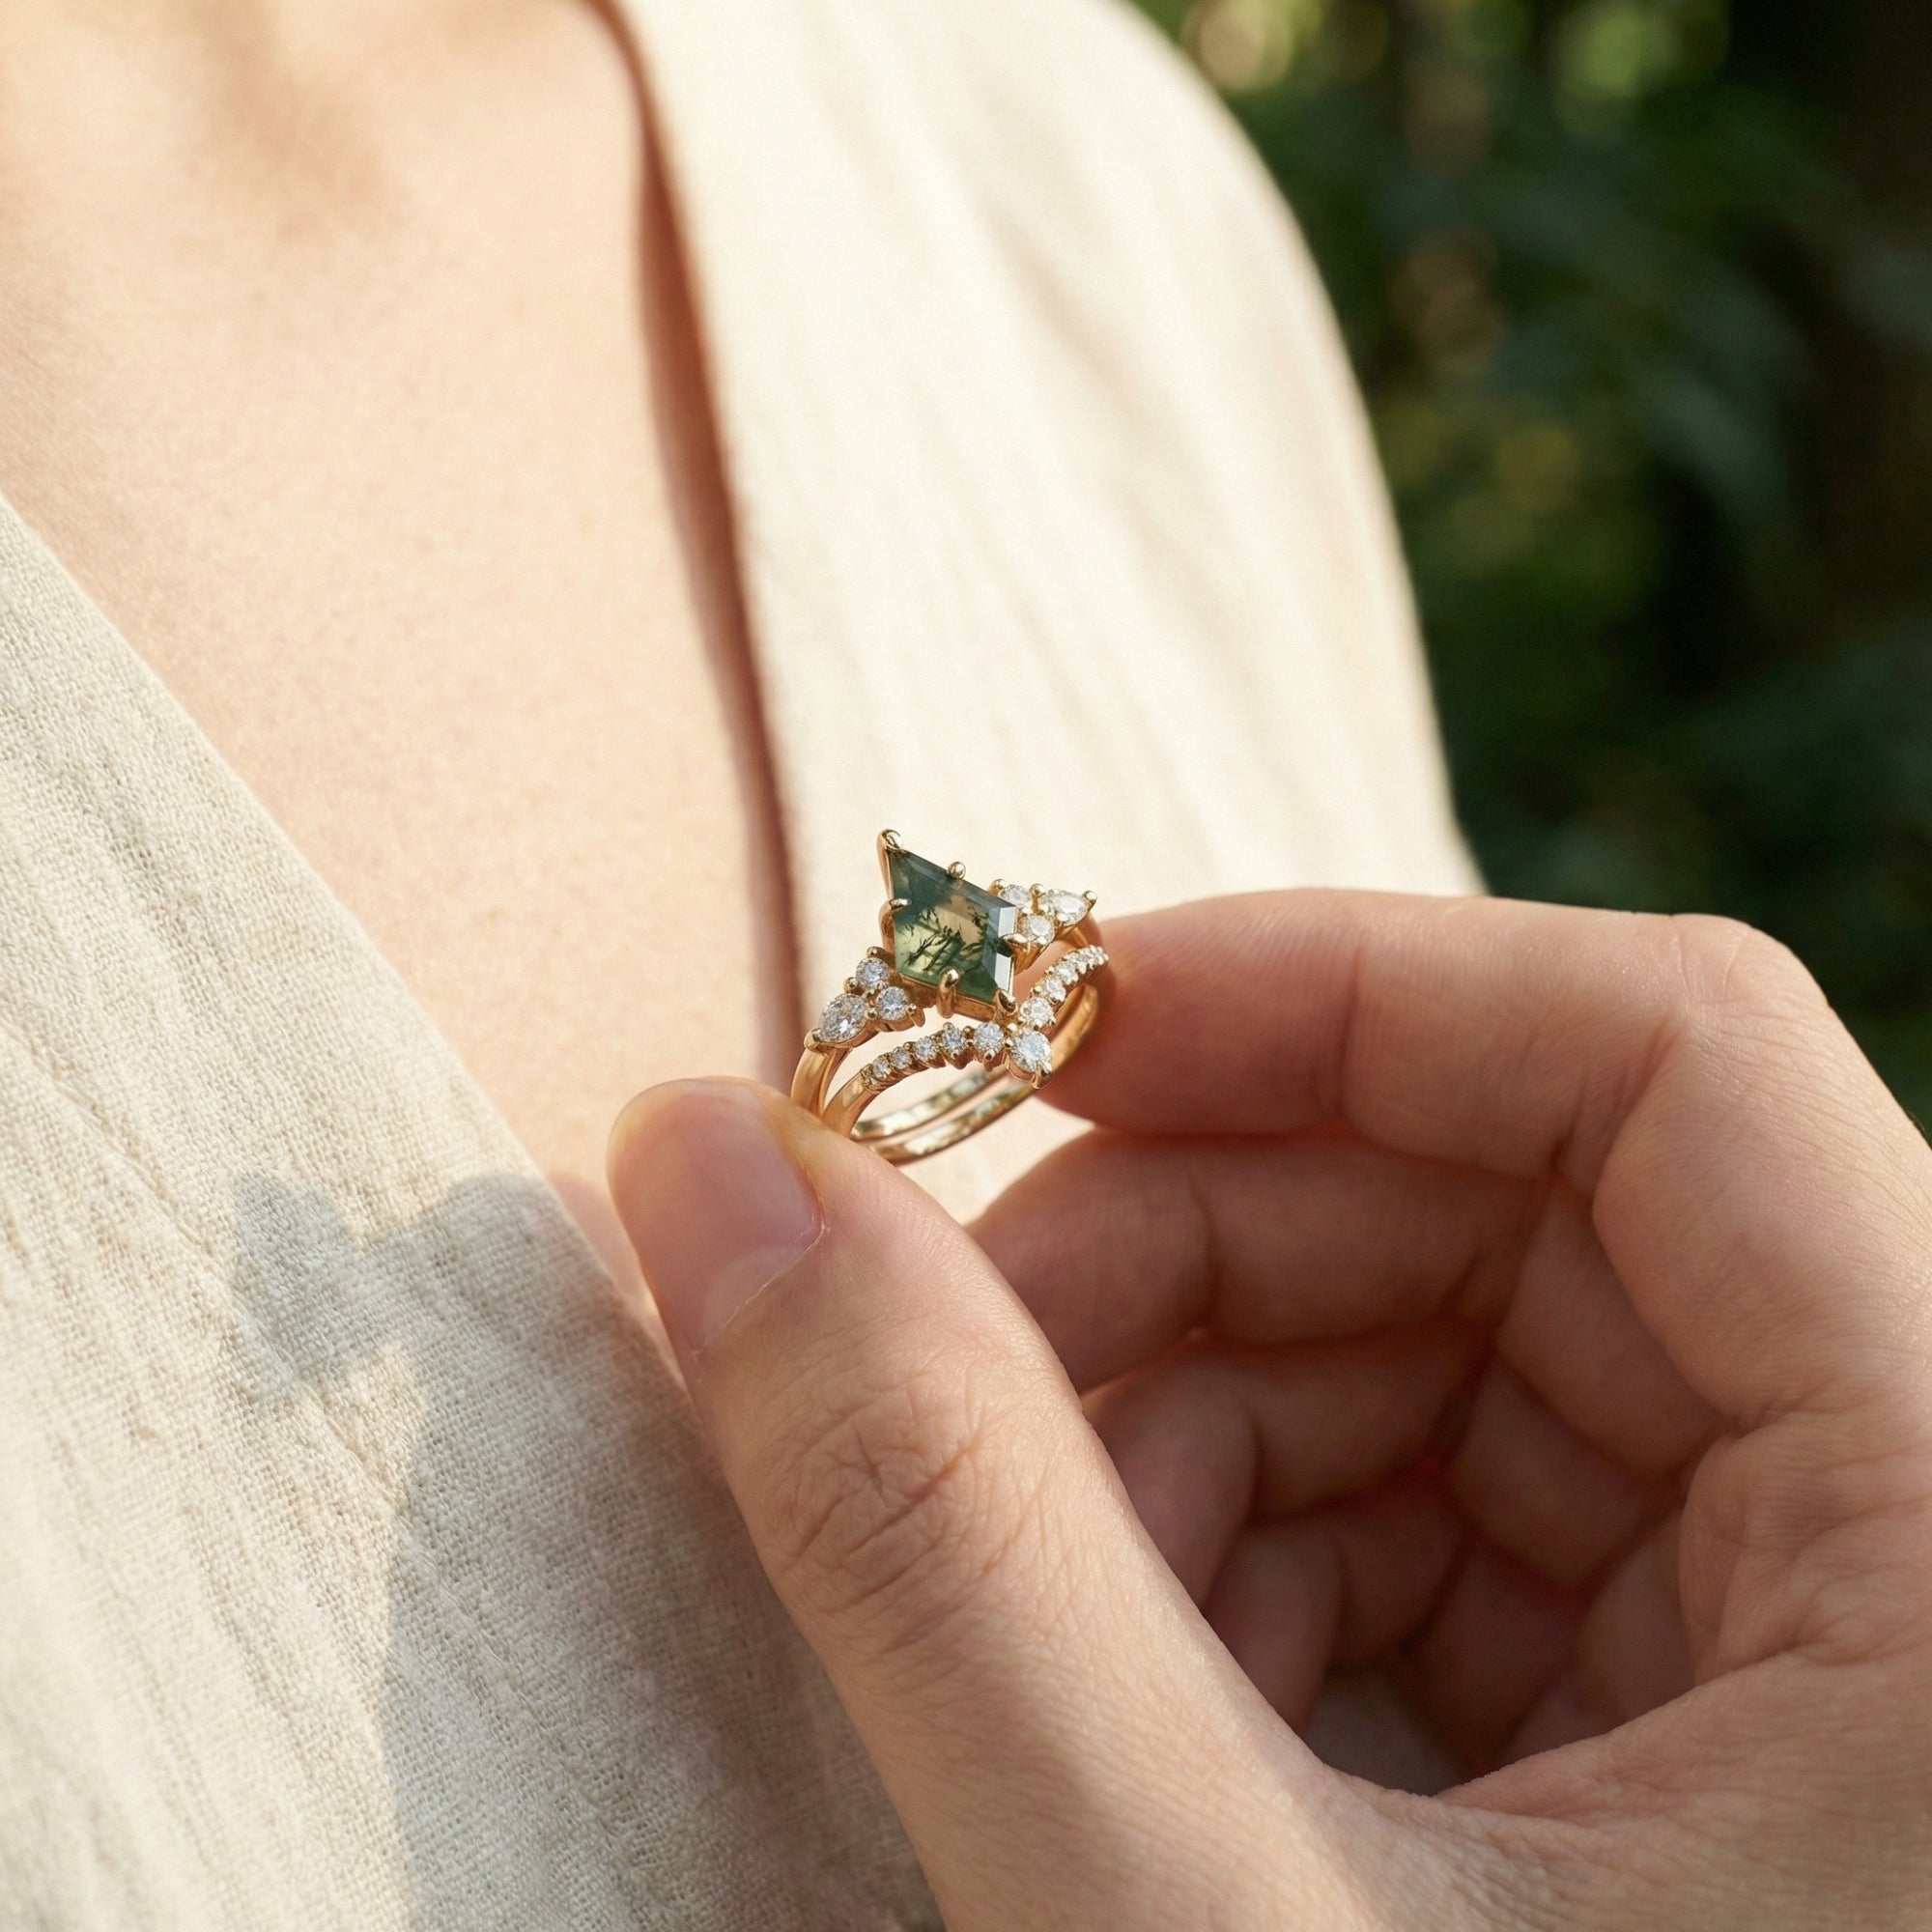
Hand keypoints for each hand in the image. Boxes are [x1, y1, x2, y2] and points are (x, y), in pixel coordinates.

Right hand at [607, 893, 1931, 1928]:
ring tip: (1017, 1567)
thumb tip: (701, 1166)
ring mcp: (1827, 1633)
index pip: (1657, 1046)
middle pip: (1522, 1188)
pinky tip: (1131, 1671)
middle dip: (1185, 1224)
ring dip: (1184, 1398)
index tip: (1021, 1030)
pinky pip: (1454, 1503)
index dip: (1325, 985)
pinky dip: (1248, 1535)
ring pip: (1460, 1342)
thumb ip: (934, 1529)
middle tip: (923, 1333)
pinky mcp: (1710, 1727)